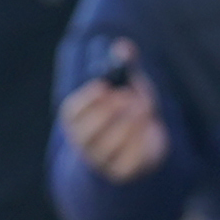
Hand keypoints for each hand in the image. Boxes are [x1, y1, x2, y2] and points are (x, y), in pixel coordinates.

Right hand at [58, 42, 172, 182]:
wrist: (145, 144)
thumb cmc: (129, 110)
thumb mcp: (126, 85)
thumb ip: (124, 65)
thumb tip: (124, 47)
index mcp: (77, 121)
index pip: (72, 114)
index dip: (87, 100)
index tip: (105, 86)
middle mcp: (84, 143)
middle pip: (87, 132)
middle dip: (110, 111)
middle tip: (128, 96)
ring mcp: (102, 161)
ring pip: (111, 144)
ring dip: (131, 122)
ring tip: (144, 108)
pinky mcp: (122, 172)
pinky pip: (130, 158)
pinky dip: (142, 138)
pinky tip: (148, 126)